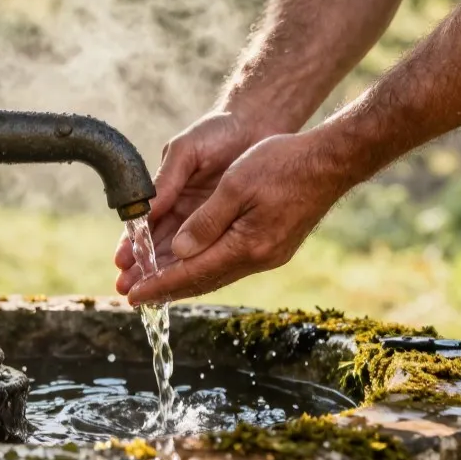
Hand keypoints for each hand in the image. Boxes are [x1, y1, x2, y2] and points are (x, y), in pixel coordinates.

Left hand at [123, 132, 350, 304]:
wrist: (329, 162)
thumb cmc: (282, 164)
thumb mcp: (236, 186)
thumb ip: (206, 221)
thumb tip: (181, 252)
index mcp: (247, 246)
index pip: (192, 274)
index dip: (159, 285)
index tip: (131, 297)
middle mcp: (258, 258)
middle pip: (202, 280)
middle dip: (164, 288)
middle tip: (130, 295)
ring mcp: (268, 254)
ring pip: (215, 273)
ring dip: (182, 278)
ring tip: (150, 283)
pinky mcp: (272, 245)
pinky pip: (229, 262)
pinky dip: (202, 266)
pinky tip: (188, 264)